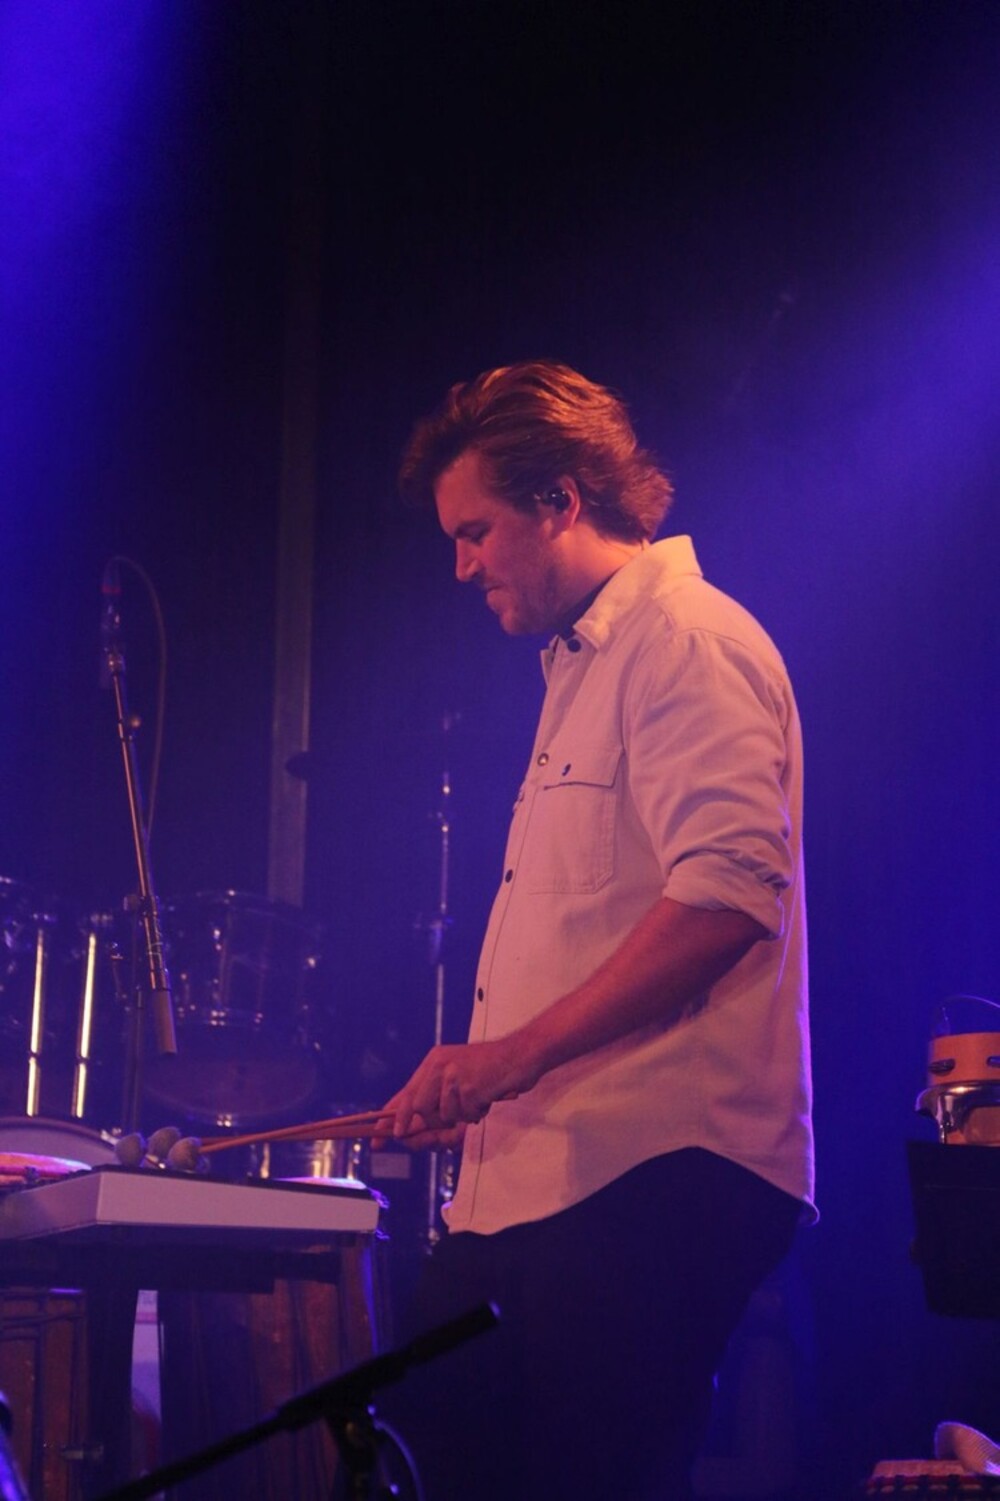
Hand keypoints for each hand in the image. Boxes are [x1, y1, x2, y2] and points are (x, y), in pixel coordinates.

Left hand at [372, 1037, 530, 1149]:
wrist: (522, 1055)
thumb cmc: (492, 1073)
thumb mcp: (460, 1082)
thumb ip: (437, 1105)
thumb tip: (412, 1135)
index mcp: (434, 1061)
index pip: (405, 1093)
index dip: (391, 1119)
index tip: (377, 1139)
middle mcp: (439, 1064)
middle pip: (418, 1108)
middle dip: (432, 1123)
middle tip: (452, 1124)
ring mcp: (453, 1074)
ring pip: (441, 1115)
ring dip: (460, 1116)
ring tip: (477, 1100)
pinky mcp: (469, 1085)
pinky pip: (464, 1115)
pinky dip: (476, 1113)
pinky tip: (486, 1097)